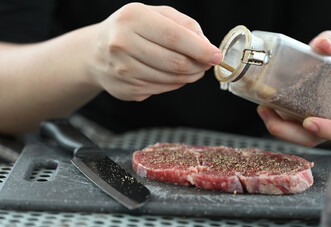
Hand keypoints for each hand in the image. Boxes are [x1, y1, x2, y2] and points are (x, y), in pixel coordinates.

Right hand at [87, 3, 221, 100]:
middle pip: (175, 62)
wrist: (96, 52)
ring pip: (171, 79)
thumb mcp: (155, 15)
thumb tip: (206, 46)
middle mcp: (122, 44)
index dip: (200, 49)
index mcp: (132, 19)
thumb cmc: (131, 29)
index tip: (216, 56)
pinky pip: (162, 89)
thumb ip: (184, 25)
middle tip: (206, 63)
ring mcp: (122, 70)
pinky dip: (175, 83)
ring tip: (192, 69)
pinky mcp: (127, 90)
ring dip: (189, 76)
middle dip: (198, 65)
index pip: (175, 37)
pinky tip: (172, 75)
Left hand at [258, 31, 330, 146]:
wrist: (328, 72)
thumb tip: (322, 43)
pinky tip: (263, 107)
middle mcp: (326, 122)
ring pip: (293, 135)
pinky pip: (284, 127)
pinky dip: (272, 119)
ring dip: (276, 125)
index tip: (310, 123)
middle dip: (289, 132)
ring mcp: (310, 124)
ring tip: (263, 109)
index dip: (326, 129)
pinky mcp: (295, 122)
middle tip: (272, 120)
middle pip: (309, 138)